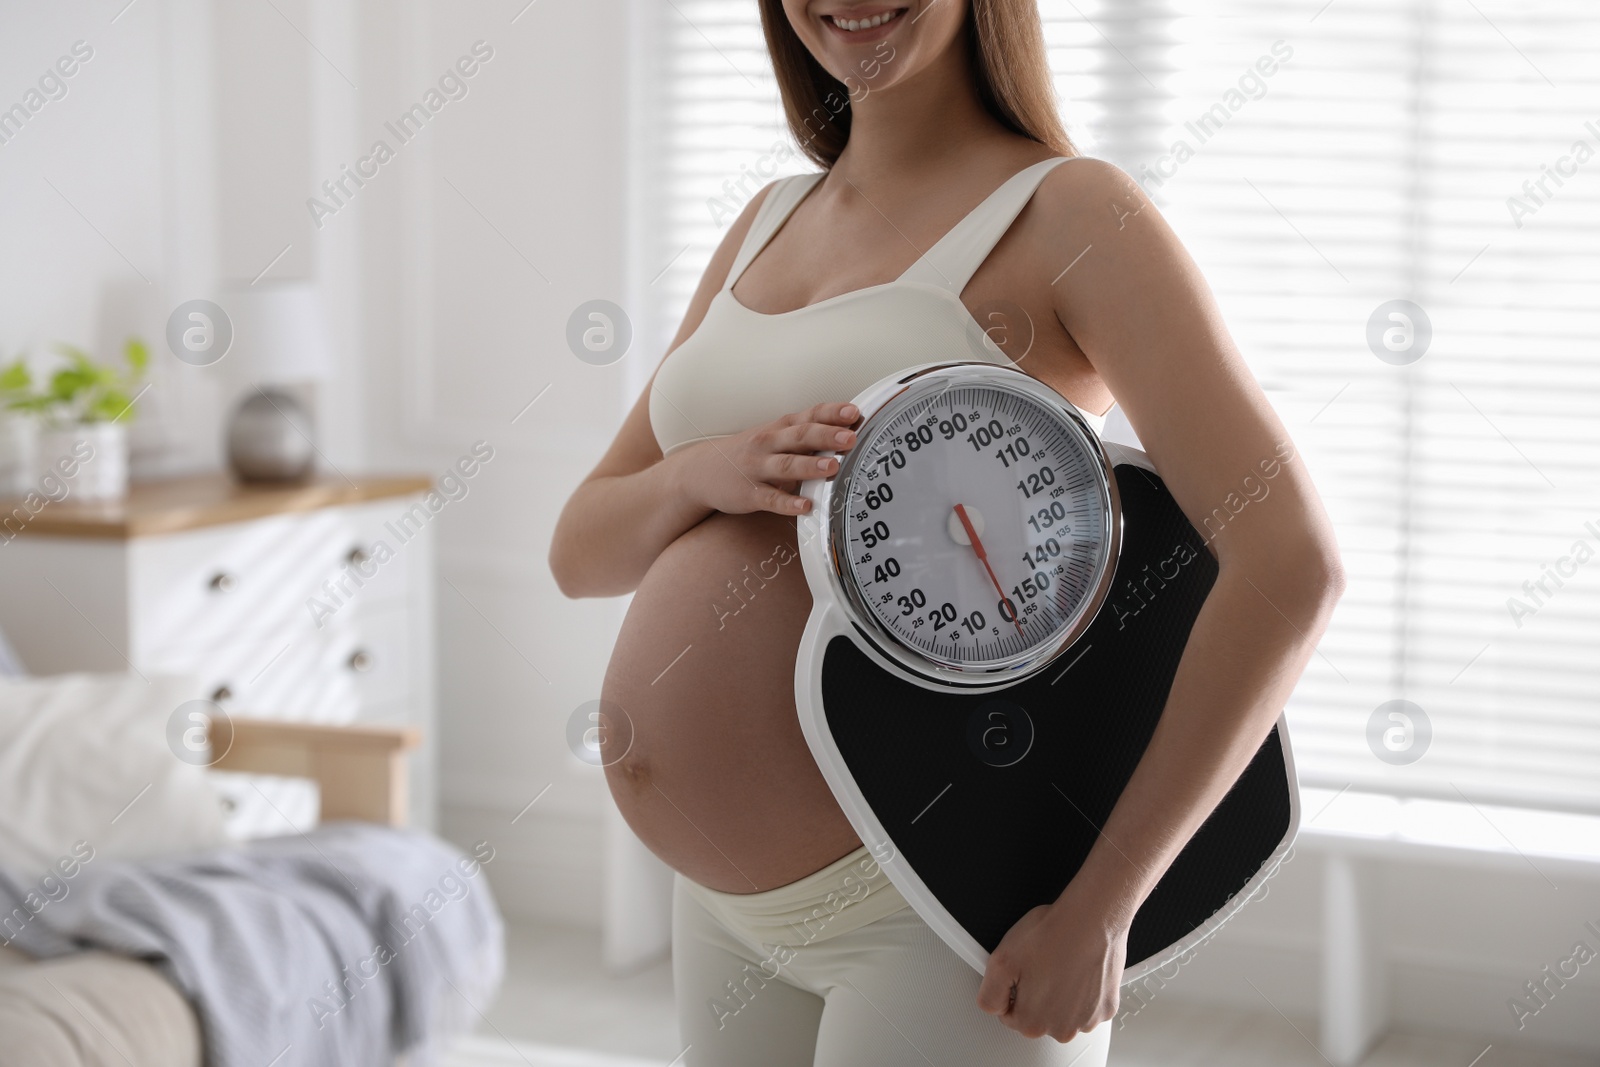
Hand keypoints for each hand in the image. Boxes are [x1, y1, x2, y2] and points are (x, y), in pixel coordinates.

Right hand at [677, 401, 858, 516]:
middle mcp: (769, 443)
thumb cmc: (751, 453)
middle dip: (826, 436)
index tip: (854, 412)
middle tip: (850, 438)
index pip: (809, 415)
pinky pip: (770, 499)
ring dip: (810, 465)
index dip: (832, 413)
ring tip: (832, 467)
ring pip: (786, 465)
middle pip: (800, 436)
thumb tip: (851, 431)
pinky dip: (788, 503)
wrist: (703, 471)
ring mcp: (758, 468)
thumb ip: (808, 435)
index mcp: (780, 428)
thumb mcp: (777, 437)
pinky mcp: (749, 493)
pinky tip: (804, 506)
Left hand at [975, 885, 1126, 1040]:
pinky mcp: (1106, 1007)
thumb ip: (989, 994)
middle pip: (1038, 1018)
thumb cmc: (1052, 935)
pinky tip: (1079, 969)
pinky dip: (1083, 991)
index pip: (1010, 1015)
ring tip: (1060, 964)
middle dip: (1035, 994)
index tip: (1021, 971)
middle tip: (1040, 965)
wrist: (1091, 918)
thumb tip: (992, 1006)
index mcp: (1032, 1023)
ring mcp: (1087, 1020)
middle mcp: (1061, 1030)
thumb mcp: (1000, 961)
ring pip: (1063, 1012)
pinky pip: (1087, 1005)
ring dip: (1060, 994)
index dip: (1012, 989)